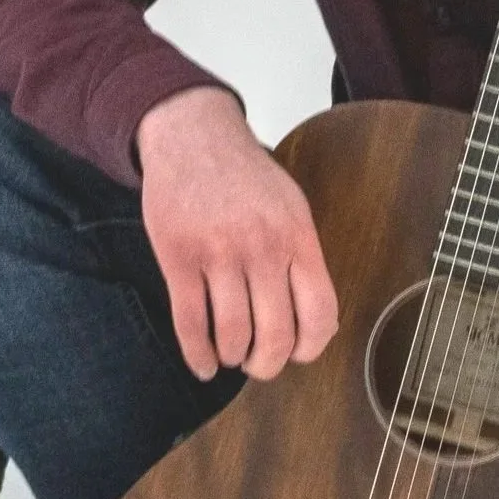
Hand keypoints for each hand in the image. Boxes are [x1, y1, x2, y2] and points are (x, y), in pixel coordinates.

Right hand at [134, 86, 339, 381]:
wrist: (193, 135)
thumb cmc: (244, 176)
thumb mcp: (291, 205)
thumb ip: (303, 258)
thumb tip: (315, 322)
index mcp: (297, 235)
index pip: (320, 313)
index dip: (310, 348)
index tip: (298, 354)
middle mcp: (262, 246)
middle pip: (275, 335)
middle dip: (267, 364)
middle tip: (259, 364)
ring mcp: (218, 251)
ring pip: (232, 335)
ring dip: (232, 357)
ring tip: (230, 353)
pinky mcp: (178, 255)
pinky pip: (190, 324)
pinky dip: (197, 355)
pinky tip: (202, 363)